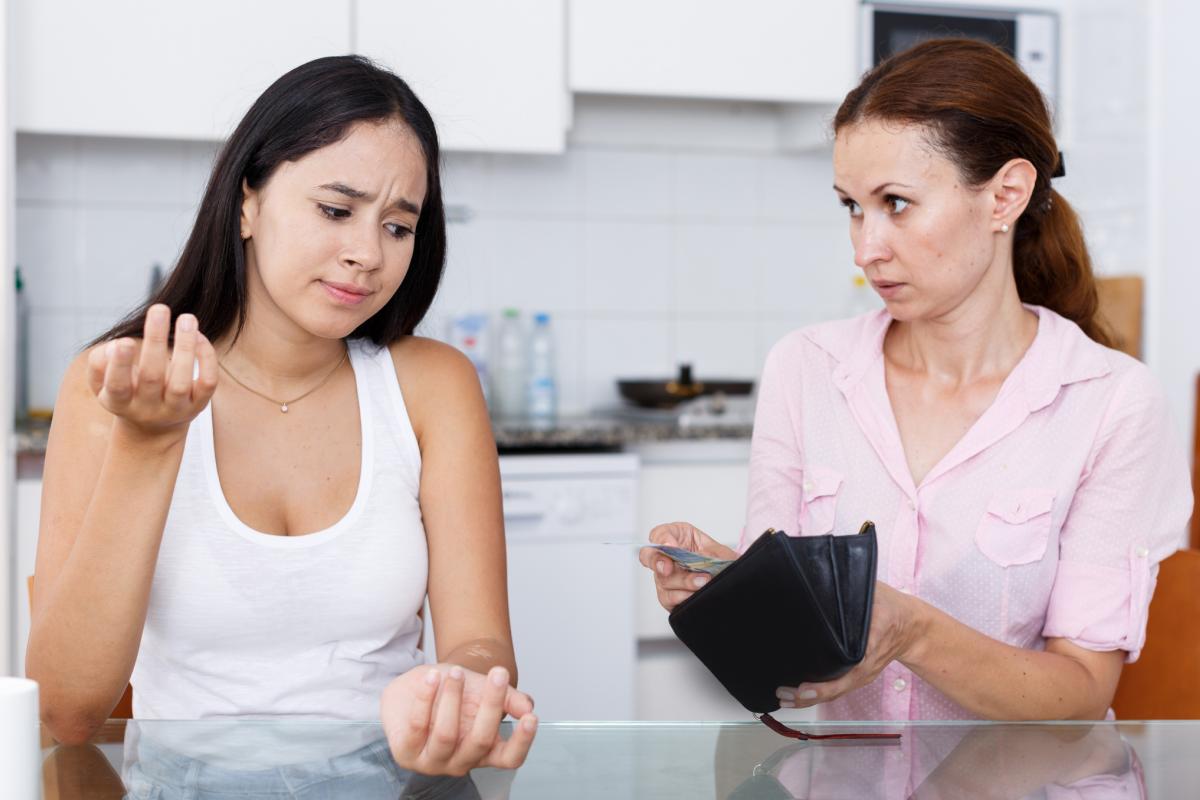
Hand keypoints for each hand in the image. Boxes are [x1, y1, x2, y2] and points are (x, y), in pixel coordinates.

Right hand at [86, 304, 217, 440]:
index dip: (120, 365)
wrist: (153, 427)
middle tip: (159, 308)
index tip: (125, 341)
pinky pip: (207, 382)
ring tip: (186, 318)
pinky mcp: (198, 404)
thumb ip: (99, 362)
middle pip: (152, 376)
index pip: (118, 386)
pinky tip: (198, 336)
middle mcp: (148, 408)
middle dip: (155, 341)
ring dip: (185, 347)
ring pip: (181, 381)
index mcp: (119, 402)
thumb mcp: (102, 382)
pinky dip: (206, 359)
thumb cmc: (125, 391)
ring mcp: (175, 408)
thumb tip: (117, 345)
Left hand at [382, 663, 537, 776]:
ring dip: (453, 698)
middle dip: (491, 705)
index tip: (530, 718)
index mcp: (485, 752)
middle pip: (480, 742)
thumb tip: (528, 707)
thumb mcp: (485, 690)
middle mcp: (460, 762)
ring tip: (456, 672)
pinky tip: (431, 678)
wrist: (419, 687)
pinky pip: (418, 725)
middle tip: (498, 674)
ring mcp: (432, 762)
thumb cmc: (455, 692)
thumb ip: (509, 698)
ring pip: (446, 735)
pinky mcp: (406, 753)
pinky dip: (425, 699)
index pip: (509, 758)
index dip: (522, 742)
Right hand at [638, 521, 738, 611]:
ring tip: (702, 581)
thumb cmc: (717, 561)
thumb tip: (711, 560)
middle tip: (669, 568)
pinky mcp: (668, 596)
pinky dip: (682, 596)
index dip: (662, 539)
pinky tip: (694, 594)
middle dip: (658, 562)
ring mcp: (664, 577)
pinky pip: (668, 598)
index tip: (671, 545)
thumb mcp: (720, 552)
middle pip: (650, 557)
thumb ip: (714, 554)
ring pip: (663, 580)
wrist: (723, 580)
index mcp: (677, 537)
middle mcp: (666, 557)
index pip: (659, 534)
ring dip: (683, 582)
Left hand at [775, 581, 923, 707]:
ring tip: (785, 699)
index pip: (851, 665)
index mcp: (872, 641)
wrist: (912, 628)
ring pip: (836, 692)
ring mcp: (863, 673)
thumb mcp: (874, 592)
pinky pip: (837, 690)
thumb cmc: (891, 607)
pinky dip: (818, 696)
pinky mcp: (858, 676)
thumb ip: (851, 591)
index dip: (829, 680)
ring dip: (809, 699)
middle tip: (783, 692)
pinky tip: (798, 697)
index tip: (805, 686)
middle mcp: (867, 663)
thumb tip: (820, 579)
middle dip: (810, 694)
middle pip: (838, 686)